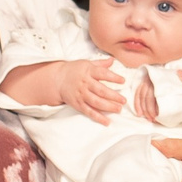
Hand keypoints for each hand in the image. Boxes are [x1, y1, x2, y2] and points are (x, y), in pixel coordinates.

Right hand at [2, 58, 125, 123]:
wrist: (57, 79)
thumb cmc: (74, 70)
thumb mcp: (86, 63)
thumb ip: (100, 64)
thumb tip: (113, 60)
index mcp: (88, 71)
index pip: (103, 74)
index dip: (114, 77)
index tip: (123, 81)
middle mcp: (85, 83)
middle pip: (101, 90)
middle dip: (113, 96)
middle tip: (124, 100)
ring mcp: (81, 94)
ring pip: (96, 102)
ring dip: (108, 106)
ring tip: (118, 109)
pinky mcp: (78, 104)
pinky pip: (89, 112)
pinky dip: (98, 117)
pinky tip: (107, 121)